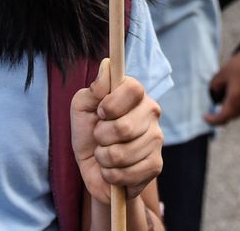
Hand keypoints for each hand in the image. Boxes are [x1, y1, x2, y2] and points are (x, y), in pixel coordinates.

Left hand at [70, 59, 161, 205]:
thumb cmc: (88, 131)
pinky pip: (129, 174)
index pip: (133, 89)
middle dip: (101, 137)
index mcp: (135, 94)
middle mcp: (151, 112)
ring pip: (123, 154)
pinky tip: (113, 170)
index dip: (111, 104)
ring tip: (104, 155)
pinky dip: (112, 175)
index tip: (100, 113)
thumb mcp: (82, 107)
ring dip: (104, 158)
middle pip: (125, 127)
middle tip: (100, 137)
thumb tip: (107, 64)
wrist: (94, 167)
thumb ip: (94, 88)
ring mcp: (156, 139)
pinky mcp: (156, 165)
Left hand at [203, 41, 239, 126]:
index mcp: (235, 102)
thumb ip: (215, 86)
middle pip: (231, 115)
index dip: (211, 120)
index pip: (221, 119)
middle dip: (222, 111)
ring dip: (233, 105)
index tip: (205, 116)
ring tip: (227, 91)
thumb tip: (215, 93)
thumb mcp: (222, 73)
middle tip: (214, 103)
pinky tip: (239, 87)